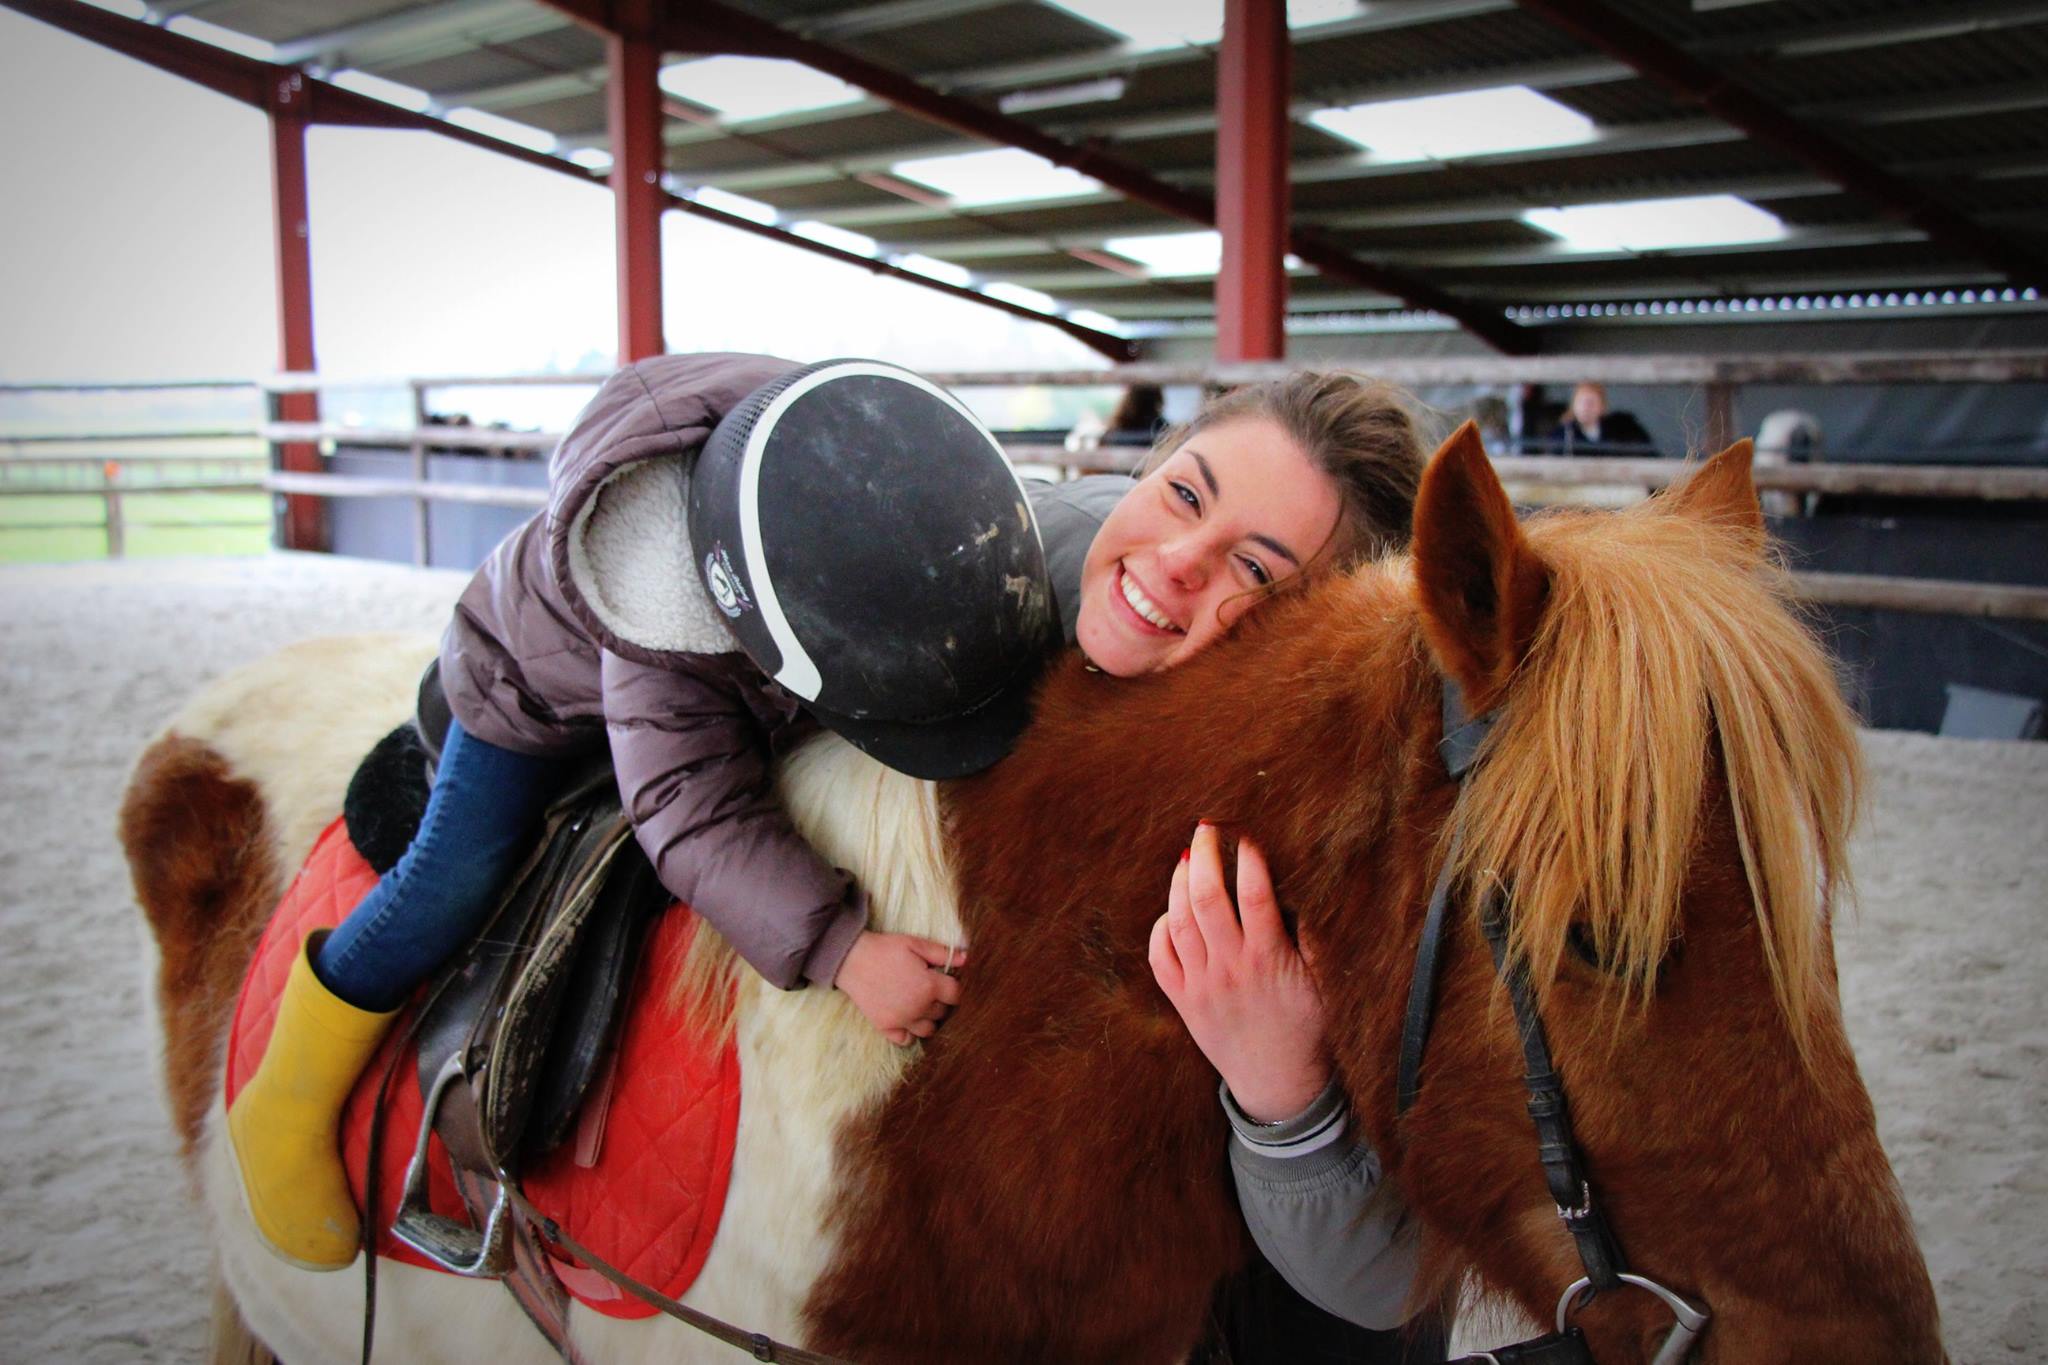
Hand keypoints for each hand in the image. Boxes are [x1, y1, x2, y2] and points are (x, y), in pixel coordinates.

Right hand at [835, 930, 965, 1046]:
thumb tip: (968, 959)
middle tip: (930, 988)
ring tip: (920, 1004)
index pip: (956, 995)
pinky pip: (906, 1040)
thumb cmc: (885, 949)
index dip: (955, 988)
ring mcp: (902, 1020)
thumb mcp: (915, 944)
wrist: (851, 959)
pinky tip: (907, 1019)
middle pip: (943, 1012)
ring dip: (929, 1018)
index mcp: (929, 986)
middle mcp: (918, 1007)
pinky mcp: (885, 1027)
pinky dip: (910, 1033)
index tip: (948, 982)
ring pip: (928, 1029)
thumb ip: (943, 953)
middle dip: (941, 1001)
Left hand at [1149, 823, 1332, 1121]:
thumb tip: (1302, 890)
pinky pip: (1161, 957)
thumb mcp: (1325, 983)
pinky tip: (1171, 910)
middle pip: (1207, 898)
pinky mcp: (1183, 1002)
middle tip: (1206, 829)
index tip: (1247, 836)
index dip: (1249, 859)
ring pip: (1179, 921)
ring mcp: (1201, 985)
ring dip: (1179, 883)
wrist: (1279, 1084)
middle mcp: (1230, 968)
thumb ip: (1314, 937)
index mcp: (1269, 959)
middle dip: (1204, 855)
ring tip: (1187, 858)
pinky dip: (1161, 927)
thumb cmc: (1309, 1029)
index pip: (1254, 895)